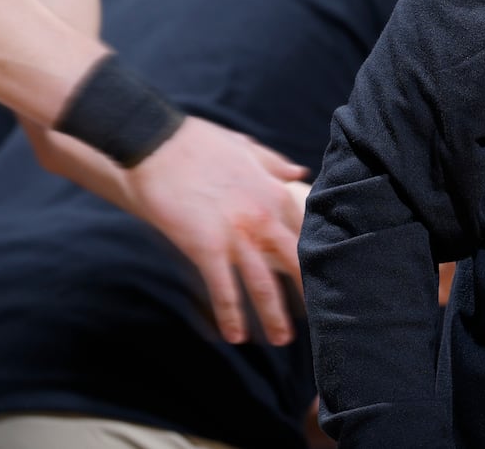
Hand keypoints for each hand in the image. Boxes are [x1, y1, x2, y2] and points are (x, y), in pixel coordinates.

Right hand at [124, 116, 308, 344]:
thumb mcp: (247, 148)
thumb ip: (275, 164)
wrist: (155, 144)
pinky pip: (223, 288)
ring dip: (274, 315)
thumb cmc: (198, 143)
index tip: (328, 276)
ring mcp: (236, 234)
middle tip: (324, 318)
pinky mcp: (205, 247)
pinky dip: (231, 314)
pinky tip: (235, 337)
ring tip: (284, 340)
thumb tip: (299, 172)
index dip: (318, 256)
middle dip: (310, 292)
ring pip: (263, 283)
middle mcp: (263, 217)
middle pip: (295, 262)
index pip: (306, 232)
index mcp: (275, 192)